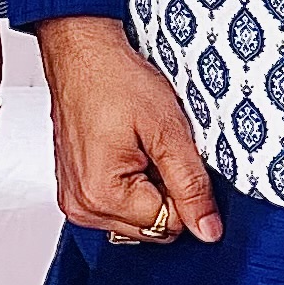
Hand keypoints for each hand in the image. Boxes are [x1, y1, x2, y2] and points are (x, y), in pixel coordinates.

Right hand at [37, 15, 221, 243]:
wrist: (81, 53)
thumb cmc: (114, 79)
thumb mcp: (168, 130)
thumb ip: (191, 185)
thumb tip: (208, 231)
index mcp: (102, 196)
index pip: (170, 225)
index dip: (185, 190)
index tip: (174, 153)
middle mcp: (82, 207)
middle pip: (152, 227)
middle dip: (165, 190)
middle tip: (155, 146)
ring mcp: (75, 200)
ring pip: (137, 218)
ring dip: (148, 186)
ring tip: (139, 145)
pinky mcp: (75, 190)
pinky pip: (118, 204)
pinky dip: (131, 181)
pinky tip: (126, 149)